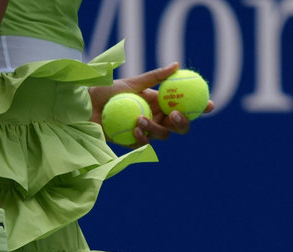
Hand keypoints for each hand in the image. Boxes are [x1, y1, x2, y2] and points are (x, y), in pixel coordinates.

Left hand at [89, 62, 214, 147]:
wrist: (84, 108)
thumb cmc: (105, 92)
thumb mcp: (130, 82)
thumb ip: (154, 77)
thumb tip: (176, 65)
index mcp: (158, 103)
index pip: (184, 106)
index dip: (199, 108)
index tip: (209, 104)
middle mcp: (155, 118)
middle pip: (178, 126)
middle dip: (182, 122)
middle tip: (174, 114)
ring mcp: (145, 131)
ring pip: (162, 135)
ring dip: (154, 128)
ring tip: (140, 118)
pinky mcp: (132, 143)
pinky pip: (143, 144)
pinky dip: (141, 137)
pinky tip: (134, 129)